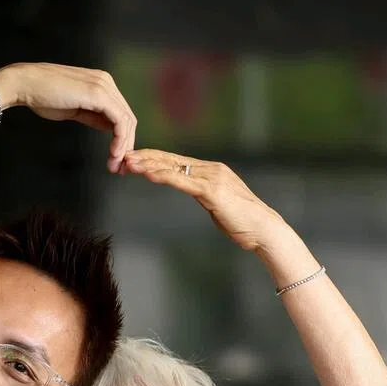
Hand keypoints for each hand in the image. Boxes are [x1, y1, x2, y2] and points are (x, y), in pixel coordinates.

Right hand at [0, 63, 135, 172]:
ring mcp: (103, 87)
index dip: (122, 138)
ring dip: (123, 146)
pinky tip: (113, 153)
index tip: (116, 159)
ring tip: (115, 164)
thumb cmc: (43, 95)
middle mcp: (106, 83)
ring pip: (126, 120)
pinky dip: (119, 139)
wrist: (27, 84)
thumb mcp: (74, 108)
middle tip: (118, 167)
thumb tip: (107, 125)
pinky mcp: (98, 94)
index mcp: (100, 84)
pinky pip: (119, 120)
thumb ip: (93, 115)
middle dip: (126, 145)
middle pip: (128, 118)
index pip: (121, 113)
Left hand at [122, 150, 287, 251]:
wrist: (263, 228)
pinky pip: (182, 182)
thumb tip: (198, 194)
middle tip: (123, 156)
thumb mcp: (218, 204)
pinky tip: (147, 175)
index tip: (134, 159)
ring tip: (128, 163)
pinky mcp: (211, 191)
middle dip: (145, 157)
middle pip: (171, 160)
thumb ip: (205, 195)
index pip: (176, 161)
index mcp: (211, 171)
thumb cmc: (242, 222)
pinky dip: (163, 177)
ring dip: (148, 165)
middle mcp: (210, 169)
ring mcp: (211, 178)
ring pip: (173, 168)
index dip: (153, 159)